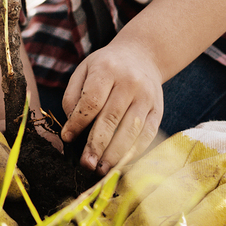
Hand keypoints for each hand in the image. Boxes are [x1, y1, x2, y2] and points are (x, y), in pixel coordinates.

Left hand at [59, 39, 164, 173]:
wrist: (142, 55)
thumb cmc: (107, 66)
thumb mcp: (84, 69)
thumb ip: (73, 96)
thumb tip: (71, 128)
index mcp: (107, 70)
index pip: (92, 101)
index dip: (78, 122)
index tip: (68, 138)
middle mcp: (130, 83)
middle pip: (111, 118)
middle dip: (97, 145)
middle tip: (86, 164)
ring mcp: (146, 97)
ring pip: (131, 130)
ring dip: (116, 154)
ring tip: (102, 169)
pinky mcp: (157, 111)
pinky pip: (147, 135)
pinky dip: (134, 152)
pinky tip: (121, 163)